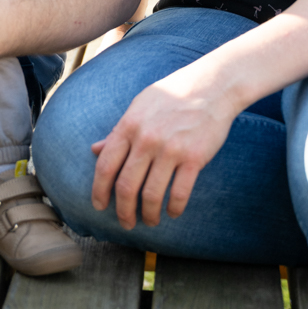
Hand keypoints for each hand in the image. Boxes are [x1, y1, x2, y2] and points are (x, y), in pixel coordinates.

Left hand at [90, 57, 239, 228]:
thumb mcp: (139, 107)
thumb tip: (95, 150)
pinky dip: (173, 209)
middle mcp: (146, 139)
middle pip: (126, 187)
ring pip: (151, 195)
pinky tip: (172, 212)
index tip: (99, 206)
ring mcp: (171, 149)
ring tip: (150, 221)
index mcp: (129, 126)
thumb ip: (118, 131)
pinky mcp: (194, 157)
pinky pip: (179, 193)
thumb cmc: (173, 95)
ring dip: (148, 215)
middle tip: (126, 223)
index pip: (106, 166)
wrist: (212, 86)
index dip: (99, 191)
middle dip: (123, 211)